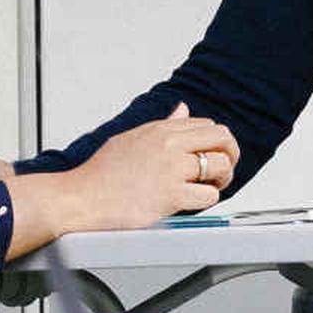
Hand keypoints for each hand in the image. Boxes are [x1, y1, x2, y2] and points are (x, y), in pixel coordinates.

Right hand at [80, 104, 238, 223]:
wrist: (82, 197)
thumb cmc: (101, 173)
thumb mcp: (132, 137)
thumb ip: (163, 125)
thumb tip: (183, 110)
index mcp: (160, 129)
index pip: (206, 125)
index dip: (215, 142)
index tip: (211, 155)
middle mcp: (169, 144)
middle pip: (222, 138)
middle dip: (230, 154)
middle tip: (224, 169)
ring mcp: (171, 169)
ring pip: (221, 166)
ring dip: (222, 179)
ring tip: (210, 187)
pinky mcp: (171, 195)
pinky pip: (208, 195)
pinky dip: (207, 200)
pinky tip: (194, 202)